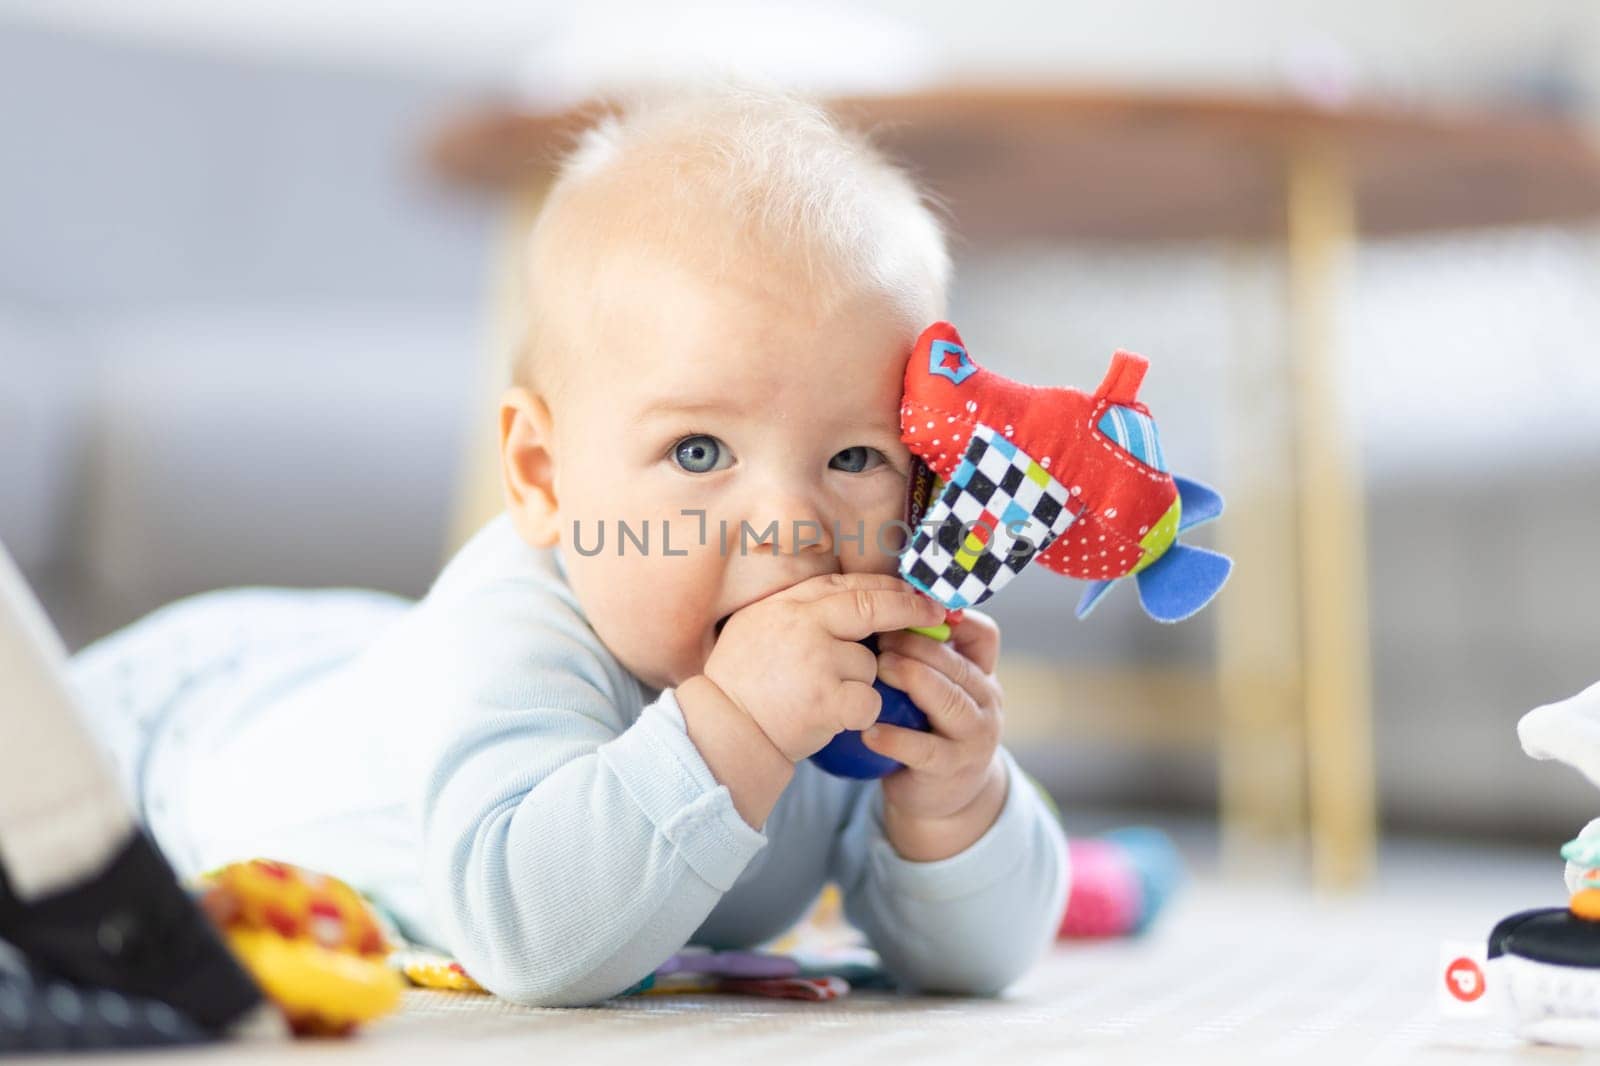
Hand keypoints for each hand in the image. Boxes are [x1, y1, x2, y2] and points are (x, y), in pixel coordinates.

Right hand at [697, 573, 946, 762]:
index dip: (887, 587)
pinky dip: (858, 713)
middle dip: (909, 610)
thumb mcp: (756, 626)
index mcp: (787, 604)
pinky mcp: (828, 699)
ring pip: (869, 664)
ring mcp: (817, 661)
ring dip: (858, 683)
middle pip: (872, 607)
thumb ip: (799, 611)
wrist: (723, 730)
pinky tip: (833, 717)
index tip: (913, 592)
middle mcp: (804, 624)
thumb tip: (848, 598)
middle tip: (935, 614)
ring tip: (821, 696)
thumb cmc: (740, 682)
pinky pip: (869, 700)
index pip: (847, 585)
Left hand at [862, 610, 1008, 860]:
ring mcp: (974, 737)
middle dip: (918, 645)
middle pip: (958, 664)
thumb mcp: (938, 689)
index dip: (951, 619)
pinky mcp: (952, 769)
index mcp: (982, 675)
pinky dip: (896, 738)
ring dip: (913, 679)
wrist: (944, 796)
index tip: (909, 607)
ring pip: (949, 701)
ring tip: (879, 668)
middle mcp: (986, 701)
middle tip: (880, 634)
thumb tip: (879, 611)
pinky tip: (870, 730)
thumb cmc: (931, 728)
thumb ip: (923, 657)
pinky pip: (925, 750)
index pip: (983, 636)